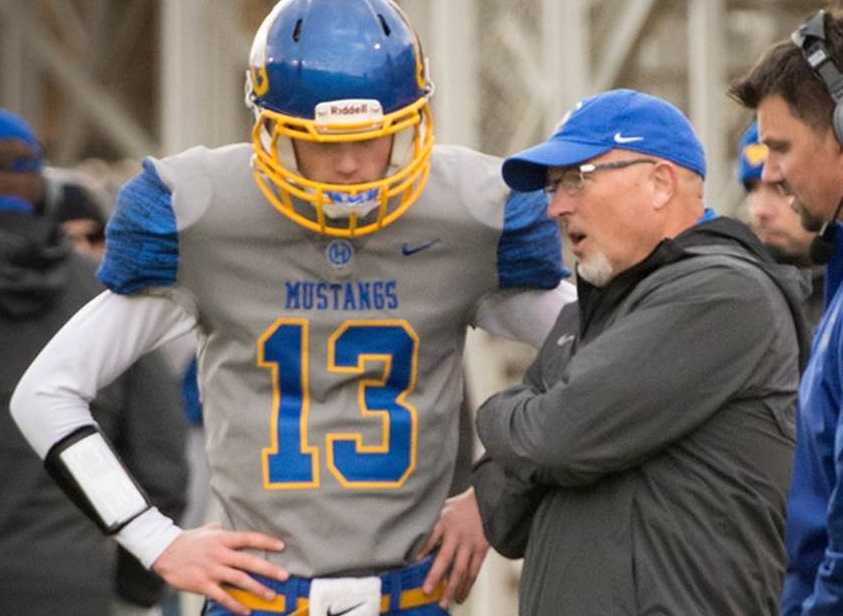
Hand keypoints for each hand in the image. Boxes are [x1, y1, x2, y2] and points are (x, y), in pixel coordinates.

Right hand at [151, 522, 288, 614]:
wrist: (164, 552)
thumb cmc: (188, 540)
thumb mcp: (208, 530)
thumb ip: (223, 530)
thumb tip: (233, 528)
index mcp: (223, 539)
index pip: (249, 538)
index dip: (266, 542)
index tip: (281, 546)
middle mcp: (220, 554)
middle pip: (249, 561)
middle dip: (268, 569)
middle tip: (285, 575)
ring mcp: (212, 570)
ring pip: (239, 580)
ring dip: (257, 589)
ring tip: (271, 595)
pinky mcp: (203, 584)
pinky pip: (222, 596)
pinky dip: (235, 605)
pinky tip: (246, 611)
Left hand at [418, 487, 488, 607]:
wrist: (486, 502)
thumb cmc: (458, 508)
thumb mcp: (441, 508)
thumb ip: (429, 523)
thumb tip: (410, 538)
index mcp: (444, 521)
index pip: (431, 536)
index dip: (422, 549)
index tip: (413, 563)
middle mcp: (457, 534)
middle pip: (445, 557)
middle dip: (436, 575)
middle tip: (427, 591)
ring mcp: (470, 543)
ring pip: (461, 569)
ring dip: (452, 587)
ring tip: (445, 602)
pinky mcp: (481, 550)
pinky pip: (474, 571)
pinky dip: (468, 585)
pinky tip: (461, 596)